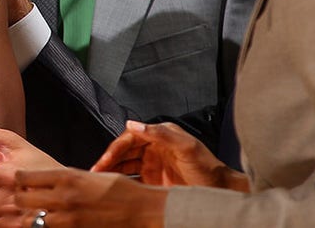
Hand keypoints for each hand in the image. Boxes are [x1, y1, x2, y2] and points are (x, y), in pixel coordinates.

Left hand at [14, 168, 167, 227]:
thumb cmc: (120, 190)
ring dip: (30, 217)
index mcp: (66, 176)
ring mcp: (68, 218)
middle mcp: (64, 196)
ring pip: (30, 220)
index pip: (24, 176)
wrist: (142, 210)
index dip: (19, 180)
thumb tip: (44, 179)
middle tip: (24, 200)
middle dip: (19, 199)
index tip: (21, 181)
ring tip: (36, 215)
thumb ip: (65, 177)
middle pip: (20, 199)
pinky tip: (50, 224)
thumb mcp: (89, 174)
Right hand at [91, 120, 247, 190]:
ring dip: (112, 172)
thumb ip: (160, 134)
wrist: (220, 190)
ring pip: (125, 166)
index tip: (103, 161)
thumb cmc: (207, 167)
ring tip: (99, 182)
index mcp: (159, 135)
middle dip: (108, 161)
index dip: (114, 150)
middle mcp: (153, 147)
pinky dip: (122, 183)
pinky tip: (113, 188)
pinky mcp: (154, 180)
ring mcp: (152, 164)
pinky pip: (133, 179)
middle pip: (124, 152)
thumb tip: (133, 124)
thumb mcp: (186, 147)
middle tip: (94, 173)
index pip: (129, 139)